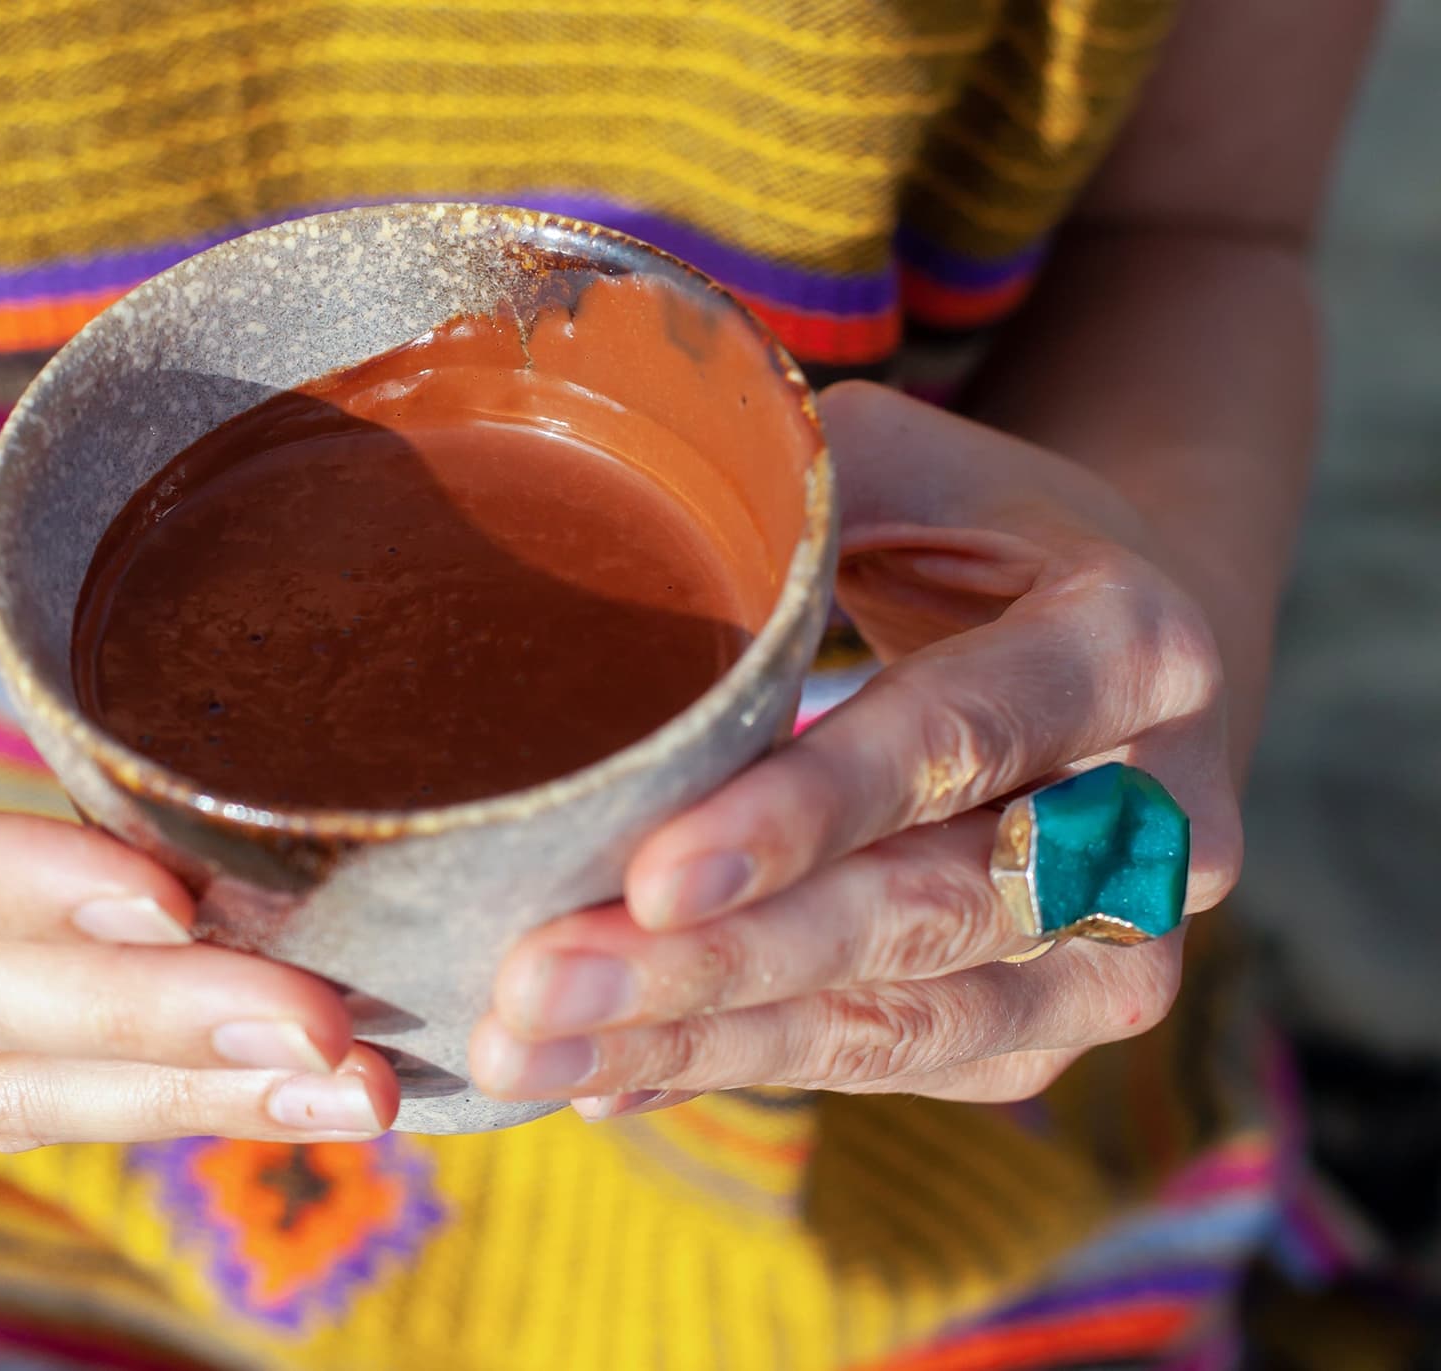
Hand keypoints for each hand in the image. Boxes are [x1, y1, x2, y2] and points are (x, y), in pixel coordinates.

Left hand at [473, 382, 1241, 1115]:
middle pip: (927, 910)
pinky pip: (891, 1066)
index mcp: (1132, 646)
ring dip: (707, 1044)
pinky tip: (605, 1071)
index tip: (652, 880)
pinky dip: (739, 1067)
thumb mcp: (905, 470)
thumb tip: (596, 536)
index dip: (808, 815)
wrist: (1113, 668)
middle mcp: (1159, 819)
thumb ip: (784, 506)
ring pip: (907, 1023)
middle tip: (536, 992)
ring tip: (533, 1050)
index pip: (957, 738)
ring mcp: (1120, 944)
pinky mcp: (1052, 1026)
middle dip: (722, 964)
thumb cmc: (973, 542)